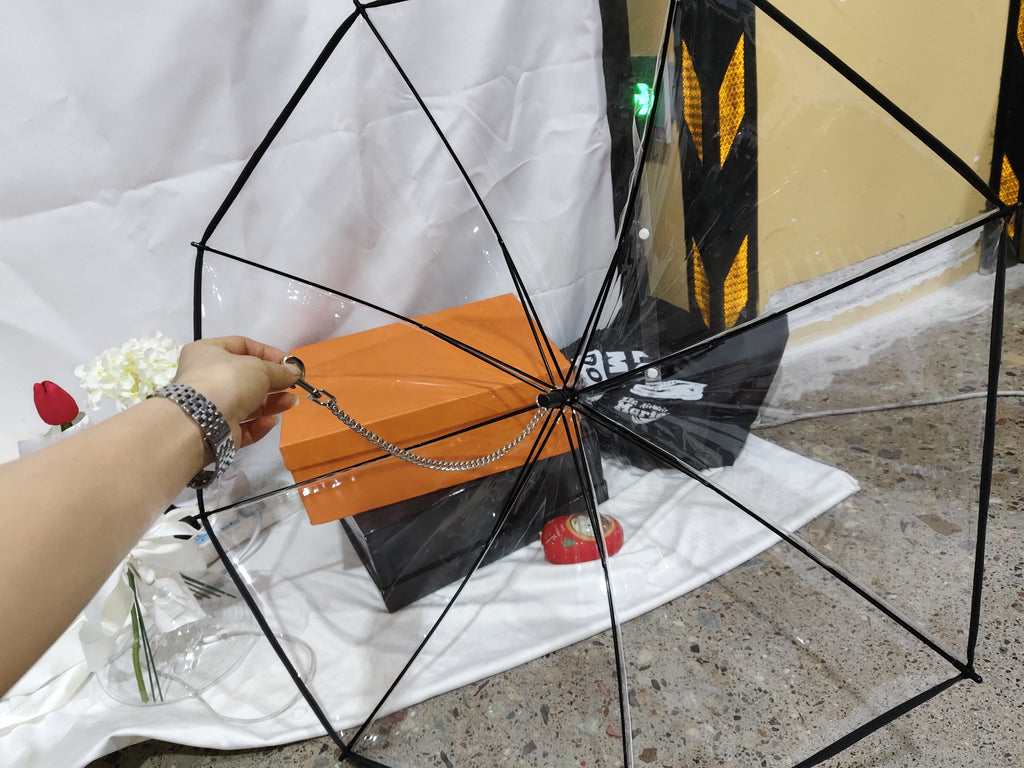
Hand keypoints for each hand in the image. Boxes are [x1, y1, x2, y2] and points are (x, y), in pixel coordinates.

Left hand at [171, 336, 301, 448]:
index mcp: (208, 352)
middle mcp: (207, 378)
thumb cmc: (227, 381)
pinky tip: (271, 421)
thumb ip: (279, 370)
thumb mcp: (259, 368)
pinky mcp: (217, 430)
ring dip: (271, 403)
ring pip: (247, 403)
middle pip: (247, 378)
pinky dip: (258, 424)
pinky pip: (242, 425)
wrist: (200, 421)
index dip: (268, 353)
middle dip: (273, 382)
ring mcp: (211, 406)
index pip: (242, 346)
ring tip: (290, 402)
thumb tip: (294, 371)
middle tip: (292, 385)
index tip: (288, 363)